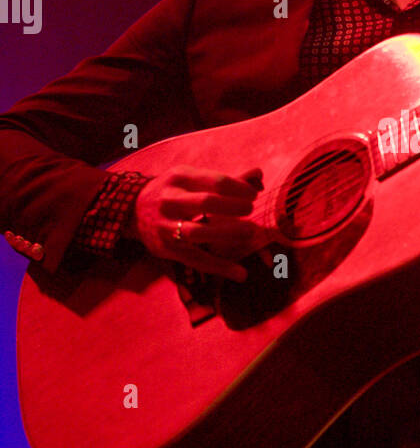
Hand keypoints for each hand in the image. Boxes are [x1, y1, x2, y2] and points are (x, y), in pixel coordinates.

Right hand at [125, 166, 272, 281]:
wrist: (132, 211)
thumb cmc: (172, 192)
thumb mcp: (190, 179)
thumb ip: (222, 181)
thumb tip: (258, 174)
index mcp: (179, 178)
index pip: (215, 181)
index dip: (238, 189)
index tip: (253, 195)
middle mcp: (170, 200)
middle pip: (207, 202)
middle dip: (234, 207)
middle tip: (251, 210)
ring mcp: (167, 225)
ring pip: (200, 232)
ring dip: (229, 233)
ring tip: (251, 232)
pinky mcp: (167, 249)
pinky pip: (196, 259)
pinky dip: (220, 267)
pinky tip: (241, 273)